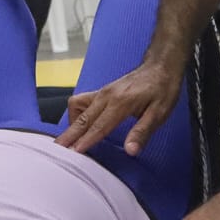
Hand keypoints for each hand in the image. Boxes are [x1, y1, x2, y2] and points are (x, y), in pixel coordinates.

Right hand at [55, 61, 180, 154]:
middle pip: (82, 119)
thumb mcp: (159, 113)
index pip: (98, 126)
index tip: (73, 153)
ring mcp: (102, 92)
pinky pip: (80, 102)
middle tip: (57, 150)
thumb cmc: (162, 89)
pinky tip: (80, 125)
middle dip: (69, 135)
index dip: (85, 141)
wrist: (160, 66)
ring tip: (70, 141)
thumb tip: (131, 151)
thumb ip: (142, 132)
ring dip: (71, 124)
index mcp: (120, 102)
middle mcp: (106, 96)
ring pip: (77, 108)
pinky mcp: (101, 92)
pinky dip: (76, 114)